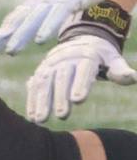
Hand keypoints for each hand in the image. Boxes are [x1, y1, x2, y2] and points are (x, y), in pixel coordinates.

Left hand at [0, 0, 111, 55]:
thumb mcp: (51, 1)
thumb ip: (41, 16)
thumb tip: (30, 32)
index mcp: (33, 2)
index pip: (13, 20)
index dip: (0, 35)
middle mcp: (38, 1)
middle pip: (18, 21)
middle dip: (3, 37)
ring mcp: (53, 0)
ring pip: (33, 20)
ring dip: (21, 35)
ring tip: (11, 51)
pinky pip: (57, 15)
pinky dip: (47, 27)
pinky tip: (40, 40)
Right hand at [25, 3, 135, 121]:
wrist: (78, 39)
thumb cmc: (101, 55)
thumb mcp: (113, 59)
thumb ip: (119, 70)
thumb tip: (133, 78)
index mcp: (86, 55)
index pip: (84, 70)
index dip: (80, 84)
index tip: (78, 100)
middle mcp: (65, 59)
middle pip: (62, 78)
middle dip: (60, 97)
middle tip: (62, 115)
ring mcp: (50, 65)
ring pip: (44, 83)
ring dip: (41, 102)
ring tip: (40, 120)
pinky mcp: (41, 71)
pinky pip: (35, 86)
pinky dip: (32, 101)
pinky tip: (32, 116)